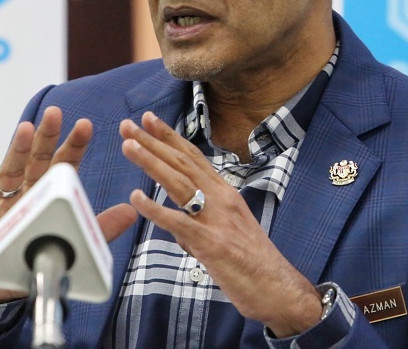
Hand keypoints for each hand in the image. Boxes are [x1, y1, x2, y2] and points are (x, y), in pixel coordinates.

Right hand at [0, 106, 137, 301]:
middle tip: (56, 113)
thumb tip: (131, 212)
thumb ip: (98, 228)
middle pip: (37, 161)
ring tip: (26, 128)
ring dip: (17, 150)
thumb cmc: (30, 258)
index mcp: (47, 196)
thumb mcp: (70, 242)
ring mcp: (2, 206)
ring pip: (10, 173)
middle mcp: (25, 195)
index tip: (86, 125)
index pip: (63, 166)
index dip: (74, 146)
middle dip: (47, 137)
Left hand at [120, 112, 321, 337]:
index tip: (149, 119)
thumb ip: (202, 219)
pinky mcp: (212, 243)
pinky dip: (155, 209)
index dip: (170, 137)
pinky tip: (136, 198)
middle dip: (153, 142)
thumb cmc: (253, 263)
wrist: (278, 288)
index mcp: (225, 194)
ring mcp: (217, 220)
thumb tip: (178, 221)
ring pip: (180, 183)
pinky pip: (179, 222)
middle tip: (128, 125)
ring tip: (128, 146)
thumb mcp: (228, 230)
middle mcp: (222, 199)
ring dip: (151, 162)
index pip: (194, 158)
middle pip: (183, 163)